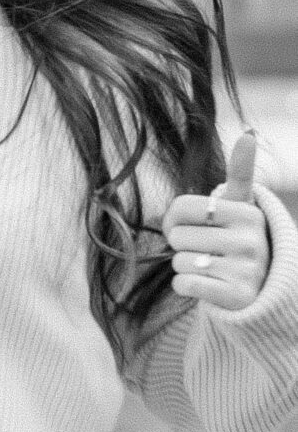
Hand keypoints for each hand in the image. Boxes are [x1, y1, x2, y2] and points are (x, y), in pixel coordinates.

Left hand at [164, 130, 271, 313]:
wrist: (257, 290)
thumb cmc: (236, 240)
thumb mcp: (240, 207)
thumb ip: (240, 172)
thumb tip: (249, 134)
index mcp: (247, 212)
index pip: (181, 208)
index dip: (173, 220)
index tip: (191, 225)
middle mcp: (251, 239)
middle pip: (177, 237)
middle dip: (183, 246)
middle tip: (205, 251)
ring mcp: (246, 269)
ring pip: (179, 261)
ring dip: (186, 266)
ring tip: (211, 267)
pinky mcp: (236, 296)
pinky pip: (184, 284)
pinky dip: (186, 286)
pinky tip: (208, 285)